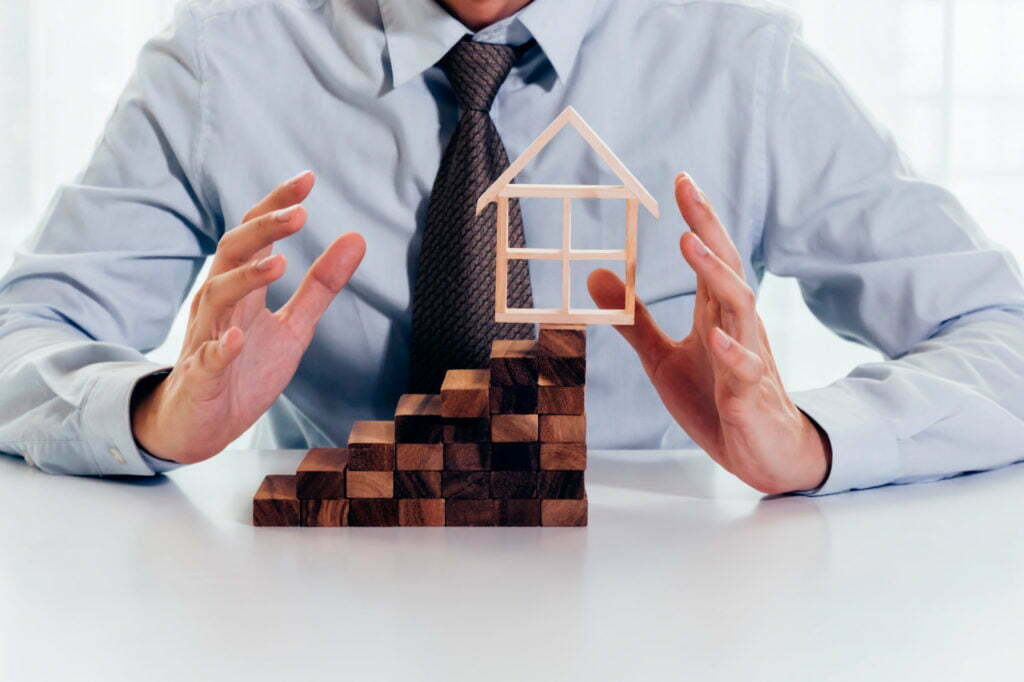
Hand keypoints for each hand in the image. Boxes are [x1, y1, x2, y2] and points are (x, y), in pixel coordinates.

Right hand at [131, 171, 365, 463]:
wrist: (201, 426)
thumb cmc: (245, 369)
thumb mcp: (293, 327)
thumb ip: (321, 286)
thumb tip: (356, 238)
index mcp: (239, 289)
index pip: (253, 236)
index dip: (275, 206)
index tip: (307, 179)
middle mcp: (217, 305)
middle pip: (230, 254)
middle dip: (262, 231)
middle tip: (300, 213)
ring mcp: (205, 340)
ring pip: (215, 297)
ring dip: (246, 278)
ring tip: (279, 263)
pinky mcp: (201, 379)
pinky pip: (207, 359)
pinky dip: (222, 348)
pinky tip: (238, 338)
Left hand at [588, 173, 829, 493]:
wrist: (763, 454)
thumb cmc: (718, 400)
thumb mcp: (663, 359)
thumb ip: (634, 321)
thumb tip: (595, 277)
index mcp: (716, 315)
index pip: (710, 258)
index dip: (698, 219)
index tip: (682, 179)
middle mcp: (735, 326)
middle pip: (726, 267)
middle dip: (708, 227)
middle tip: (688, 189)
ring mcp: (745, 358)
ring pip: (740, 308)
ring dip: (715, 275)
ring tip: (688, 242)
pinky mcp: (749, 396)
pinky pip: (744, 370)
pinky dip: (731, 352)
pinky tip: (713, 336)